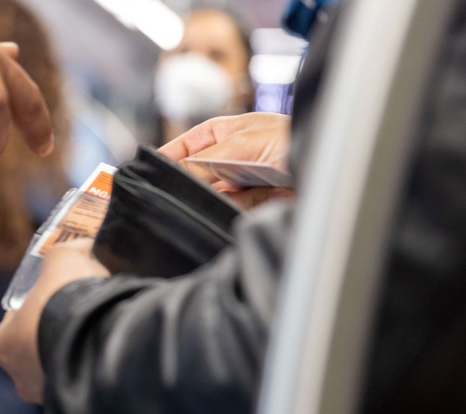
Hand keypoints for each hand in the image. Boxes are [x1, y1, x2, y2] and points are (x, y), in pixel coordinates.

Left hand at [0, 240, 108, 403]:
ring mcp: (48, 396)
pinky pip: (84, 379)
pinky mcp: (76, 404)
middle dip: (55, 331)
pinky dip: (93, 366)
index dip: (35, 305)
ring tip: (99, 331)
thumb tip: (77, 244)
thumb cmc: (66, 299)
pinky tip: (108, 349)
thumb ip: (63, 253)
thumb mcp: (62, 259)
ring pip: (61, 367)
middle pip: (37, 348)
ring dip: (76, 351)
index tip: (54, 296)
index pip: (15, 322)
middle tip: (79, 313)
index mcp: (2, 344)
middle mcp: (20, 376)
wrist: (97, 337)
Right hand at [160, 112, 293, 209]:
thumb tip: (174, 176)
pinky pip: (233, 211)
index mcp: (226, 133)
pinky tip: (237, 208)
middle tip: (177, 193)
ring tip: (218, 199)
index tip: (147, 173)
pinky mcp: (257, 203)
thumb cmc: (295, 139)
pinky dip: (231, 212)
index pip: (186, 145)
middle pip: (197, 175)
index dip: (168, 158)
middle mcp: (233, 157)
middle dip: (191, 184)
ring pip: (213, 196)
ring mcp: (244, 181)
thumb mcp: (240, 145)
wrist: (334, 167)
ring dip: (214, 200)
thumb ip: (202, 162)